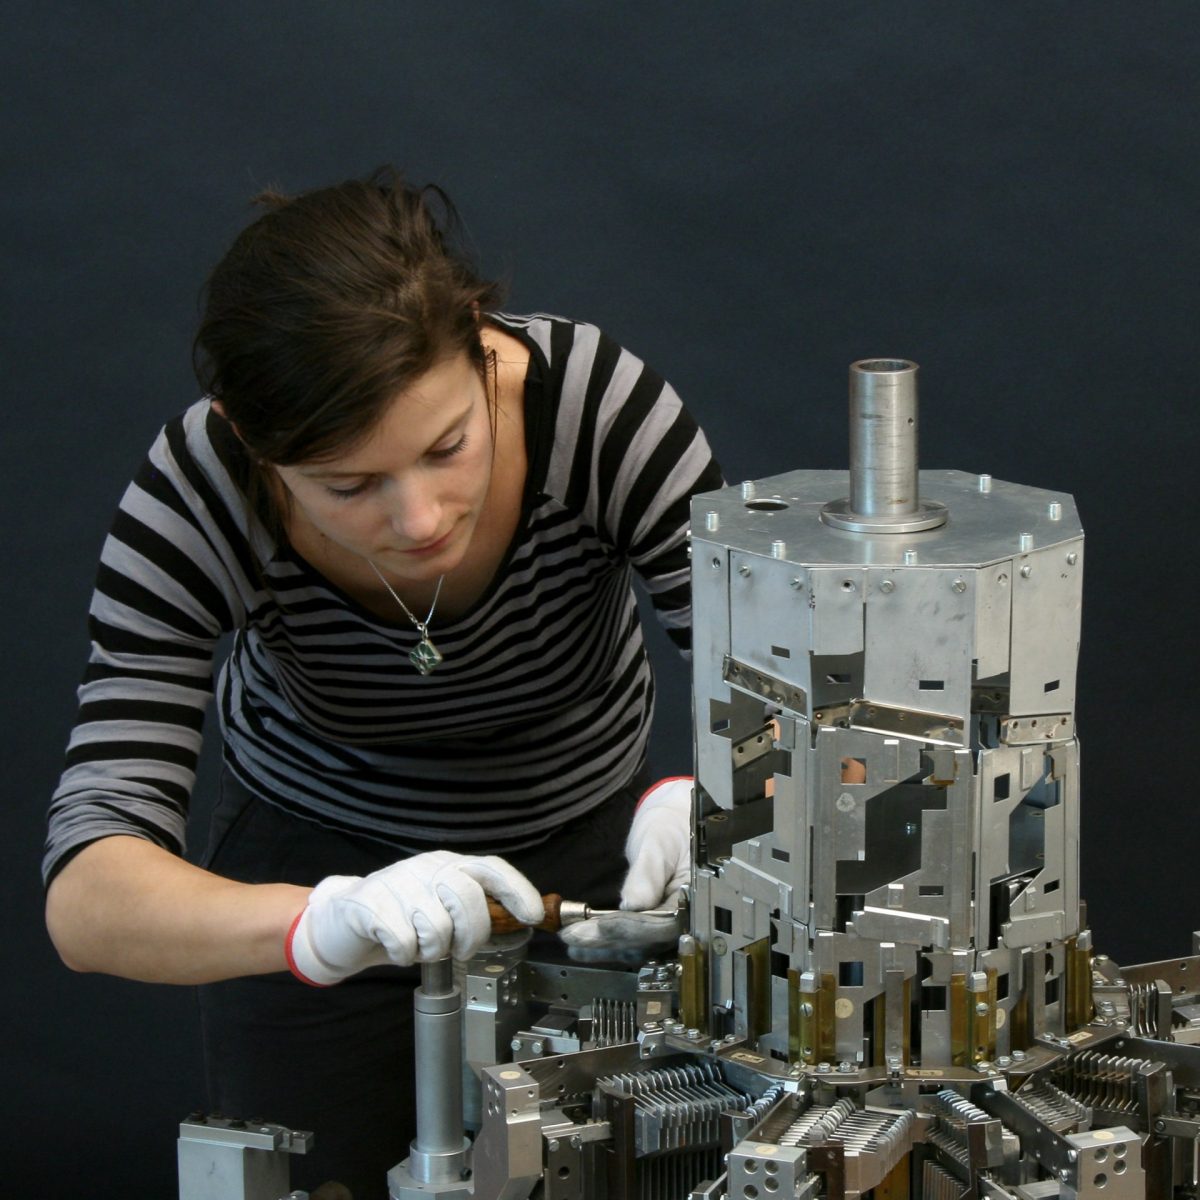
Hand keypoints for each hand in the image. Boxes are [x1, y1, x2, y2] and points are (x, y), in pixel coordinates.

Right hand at [286, 850, 543, 985]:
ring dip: (431, 950)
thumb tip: (517, 921)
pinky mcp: (369, 902)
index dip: (517, 889)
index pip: (491, 869)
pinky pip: (403, 940)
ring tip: (419, 947)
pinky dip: (404, 955)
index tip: (533, 915)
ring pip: (436, 926)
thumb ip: (473, 910)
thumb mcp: (441, 908)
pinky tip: (396, 948)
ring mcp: (397, 881)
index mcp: (448, 865)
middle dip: (469, 935)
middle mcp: (426, 867)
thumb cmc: (400, 918)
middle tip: (457, 950)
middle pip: (467, 899)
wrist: (341, 920)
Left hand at [560, 776, 691, 949]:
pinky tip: (582, 946)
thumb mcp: (659, 843)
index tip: (602, 926)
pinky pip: (632, 941)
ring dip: (603, 947)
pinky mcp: (653, 928)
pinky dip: (606, 943)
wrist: (669, 829)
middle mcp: (685, 919)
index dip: (632, 929)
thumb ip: (648, 873)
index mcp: (696, 898)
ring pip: (638, 946)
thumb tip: (635, 904)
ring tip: (572, 942)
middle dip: (609, 940)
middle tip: (574, 935)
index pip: (665, 925)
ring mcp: (669, 926)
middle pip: (648, 941)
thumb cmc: (669, 830)